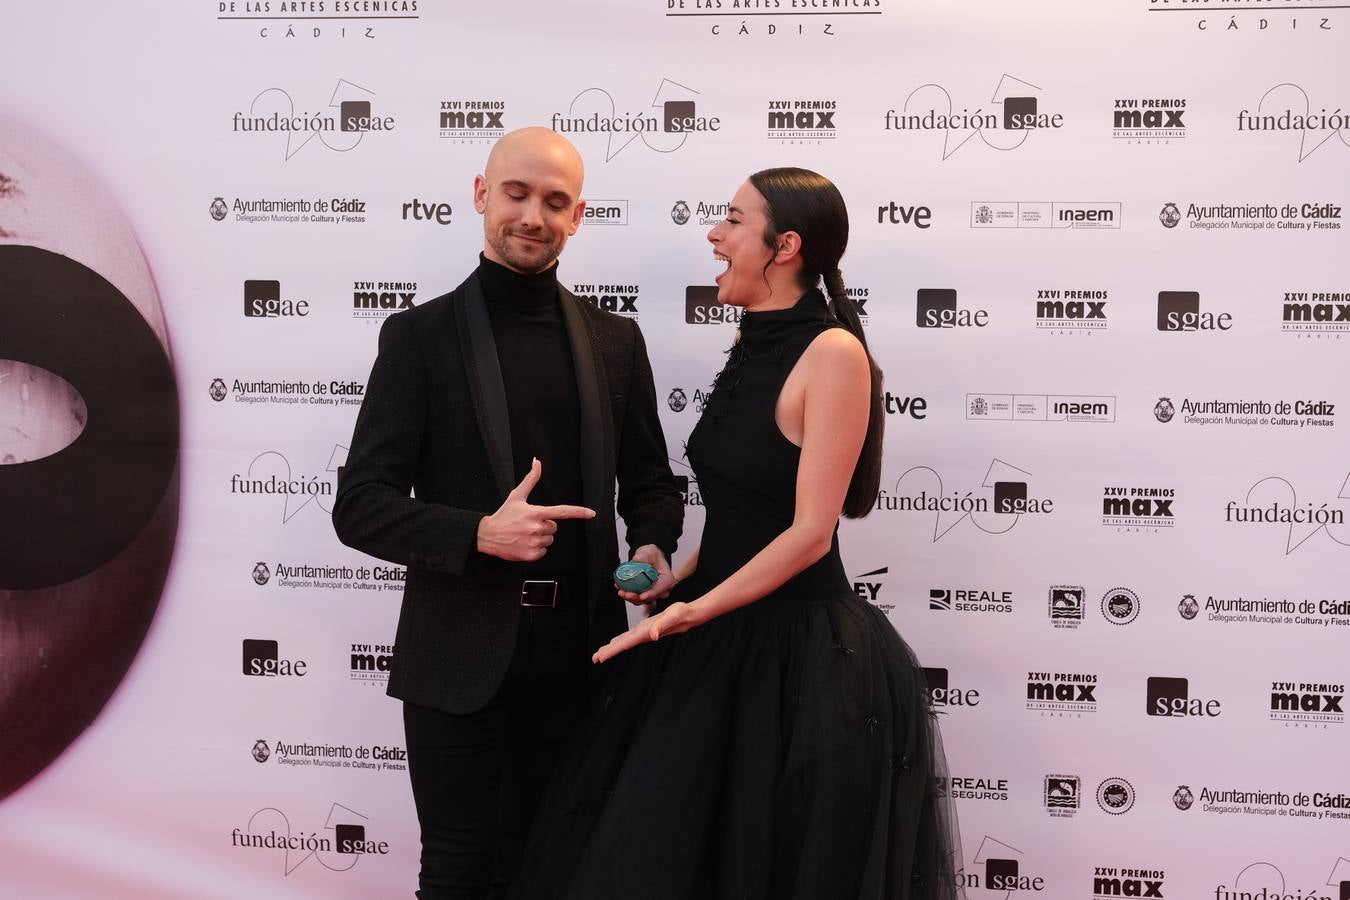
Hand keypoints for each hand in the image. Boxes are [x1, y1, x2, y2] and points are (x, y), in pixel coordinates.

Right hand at [476, 458, 594, 561]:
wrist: (488, 535)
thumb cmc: (503, 516)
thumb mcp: (517, 496)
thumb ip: (531, 479)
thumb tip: (537, 462)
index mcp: (536, 512)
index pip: (562, 511)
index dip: (579, 512)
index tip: (591, 513)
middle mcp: (536, 527)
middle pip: (554, 527)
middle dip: (545, 526)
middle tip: (529, 524)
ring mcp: (534, 542)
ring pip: (550, 540)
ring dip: (540, 538)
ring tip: (525, 534)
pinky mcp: (531, 554)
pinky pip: (544, 551)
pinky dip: (536, 549)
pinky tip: (524, 543)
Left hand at [592, 601, 702, 663]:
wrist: (690, 614)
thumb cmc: (682, 614)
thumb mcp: (673, 617)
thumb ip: (662, 626)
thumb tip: (653, 636)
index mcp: (646, 633)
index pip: (625, 644)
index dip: (612, 651)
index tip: (600, 657)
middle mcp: (643, 635)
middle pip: (622, 645)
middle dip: (608, 652)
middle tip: (595, 658)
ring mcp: (644, 632)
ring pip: (625, 641)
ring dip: (613, 647)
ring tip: (601, 653)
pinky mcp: (646, 627)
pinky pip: (630, 635)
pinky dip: (621, 640)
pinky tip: (616, 642)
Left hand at [616, 544, 675, 604]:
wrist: (647, 557)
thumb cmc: (652, 555)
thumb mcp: (650, 552)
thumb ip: (644, 555)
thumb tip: (637, 559)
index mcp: (667, 579)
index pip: (661, 588)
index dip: (652, 594)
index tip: (642, 596)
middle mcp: (661, 589)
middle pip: (651, 598)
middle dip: (638, 598)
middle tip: (627, 594)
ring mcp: (652, 592)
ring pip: (642, 600)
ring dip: (631, 598)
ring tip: (621, 592)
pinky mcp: (644, 594)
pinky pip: (636, 598)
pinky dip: (628, 595)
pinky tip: (620, 589)